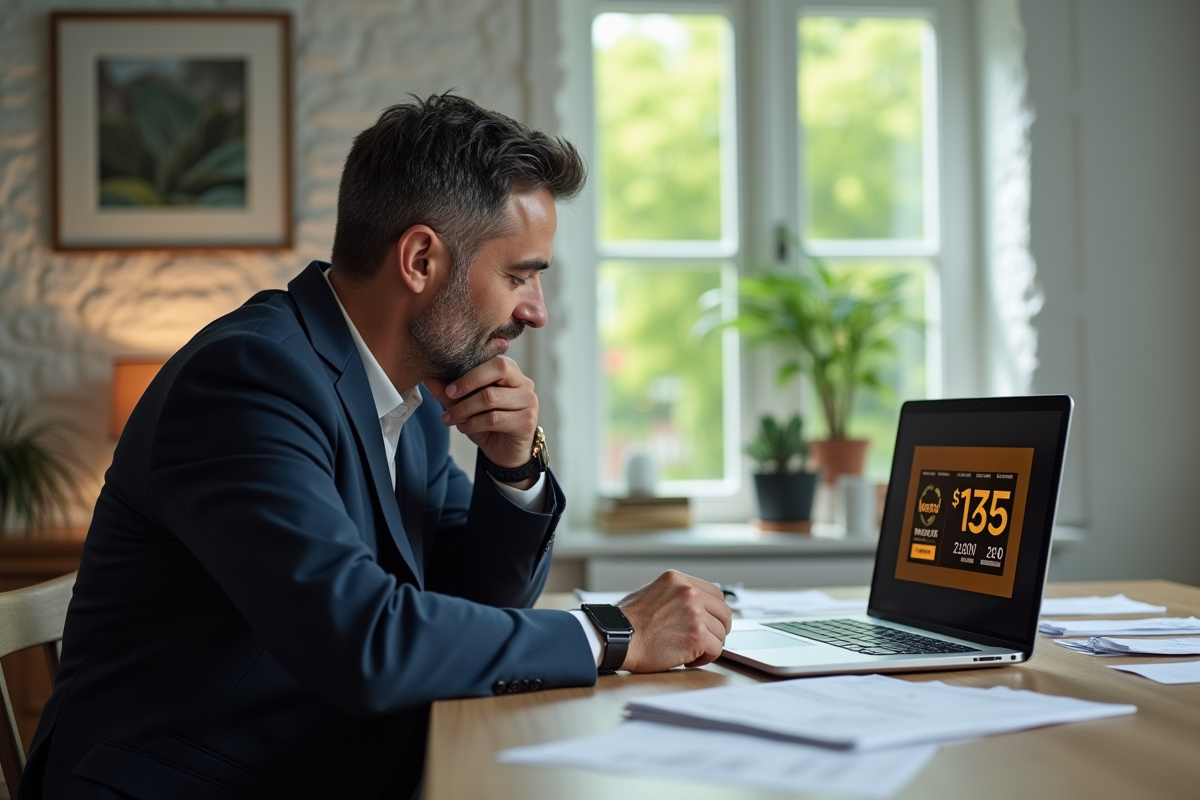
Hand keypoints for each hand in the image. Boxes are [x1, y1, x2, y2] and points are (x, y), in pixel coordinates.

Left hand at [424, 357, 538, 479]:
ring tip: (451, 418)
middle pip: (499, 370)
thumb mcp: (466, 406)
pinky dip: (474, 423)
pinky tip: (465, 428)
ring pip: (491, 397)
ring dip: (464, 409)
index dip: (471, 372)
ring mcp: (529, 402)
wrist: (505, 453)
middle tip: (449, 396)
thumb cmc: (488, 425)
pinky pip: (494, 418)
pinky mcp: (526, 421)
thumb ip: (450, 392)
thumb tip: (428, 378)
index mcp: (512, 373)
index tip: (449, 387)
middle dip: (469, 382)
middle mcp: (524, 384)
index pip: (495, 360)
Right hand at [616, 571, 732, 671]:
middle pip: (724, 612)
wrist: (614, 637)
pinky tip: (688, 659)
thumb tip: (694, 607)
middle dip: (717, 628)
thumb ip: (675, 596)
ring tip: (689, 651)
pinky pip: (716, 649)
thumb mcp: (651, 593)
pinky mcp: (697, 635)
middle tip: (704, 640)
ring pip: (720, 633)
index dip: (714, 612)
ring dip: (709, 645)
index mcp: (677, 580)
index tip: (710, 622)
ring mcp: (695, 613)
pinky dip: (705, 658)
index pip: (715, 593)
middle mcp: (688, 592)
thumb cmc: (625, 622)